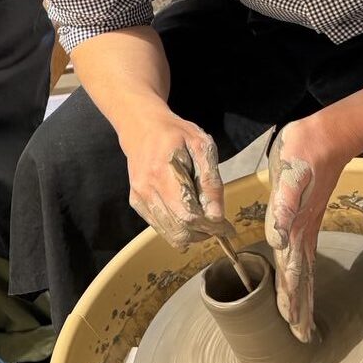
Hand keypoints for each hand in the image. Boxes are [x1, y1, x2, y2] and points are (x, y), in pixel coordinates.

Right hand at [120, 111, 234, 248]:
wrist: (142, 127)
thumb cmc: (175, 133)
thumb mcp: (201, 145)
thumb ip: (210, 179)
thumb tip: (216, 214)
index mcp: (163, 173)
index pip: (188, 215)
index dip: (210, 226)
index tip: (226, 227)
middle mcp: (147, 189)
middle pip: (179, 230)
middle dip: (203, 233)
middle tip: (218, 226)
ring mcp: (139, 197)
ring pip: (169, 234)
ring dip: (191, 235)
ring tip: (204, 222)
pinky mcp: (136, 202)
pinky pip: (160, 227)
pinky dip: (177, 229)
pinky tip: (187, 216)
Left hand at [264, 116, 351, 342]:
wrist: (327, 134)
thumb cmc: (304, 152)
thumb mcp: (289, 175)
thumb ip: (283, 207)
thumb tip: (278, 239)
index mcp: (296, 228)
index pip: (293, 273)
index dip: (292, 300)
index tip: (294, 326)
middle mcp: (302, 232)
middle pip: (302, 279)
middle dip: (300, 308)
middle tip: (302, 337)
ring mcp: (305, 225)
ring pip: (304, 270)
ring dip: (302, 295)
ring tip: (302, 319)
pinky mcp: (304, 216)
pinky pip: (302, 253)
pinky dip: (302, 272)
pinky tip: (299, 278)